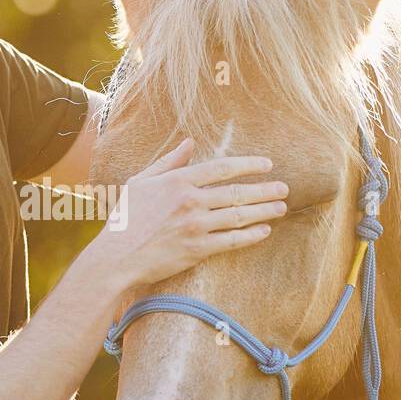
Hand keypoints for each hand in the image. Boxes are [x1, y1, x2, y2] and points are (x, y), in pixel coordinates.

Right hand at [93, 138, 288, 290]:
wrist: (116, 256)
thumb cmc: (125, 218)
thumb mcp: (141, 182)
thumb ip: (169, 161)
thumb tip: (190, 143)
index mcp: (177, 181)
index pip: (222, 168)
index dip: (249, 165)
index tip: (267, 165)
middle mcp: (190, 201)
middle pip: (237, 192)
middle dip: (265, 189)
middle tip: (284, 188)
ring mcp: (195, 226)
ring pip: (239, 215)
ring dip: (264, 211)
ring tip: (281, 207)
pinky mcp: (197, 250)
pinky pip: (232, 241)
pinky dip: (251, 235)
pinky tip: (264, 231)